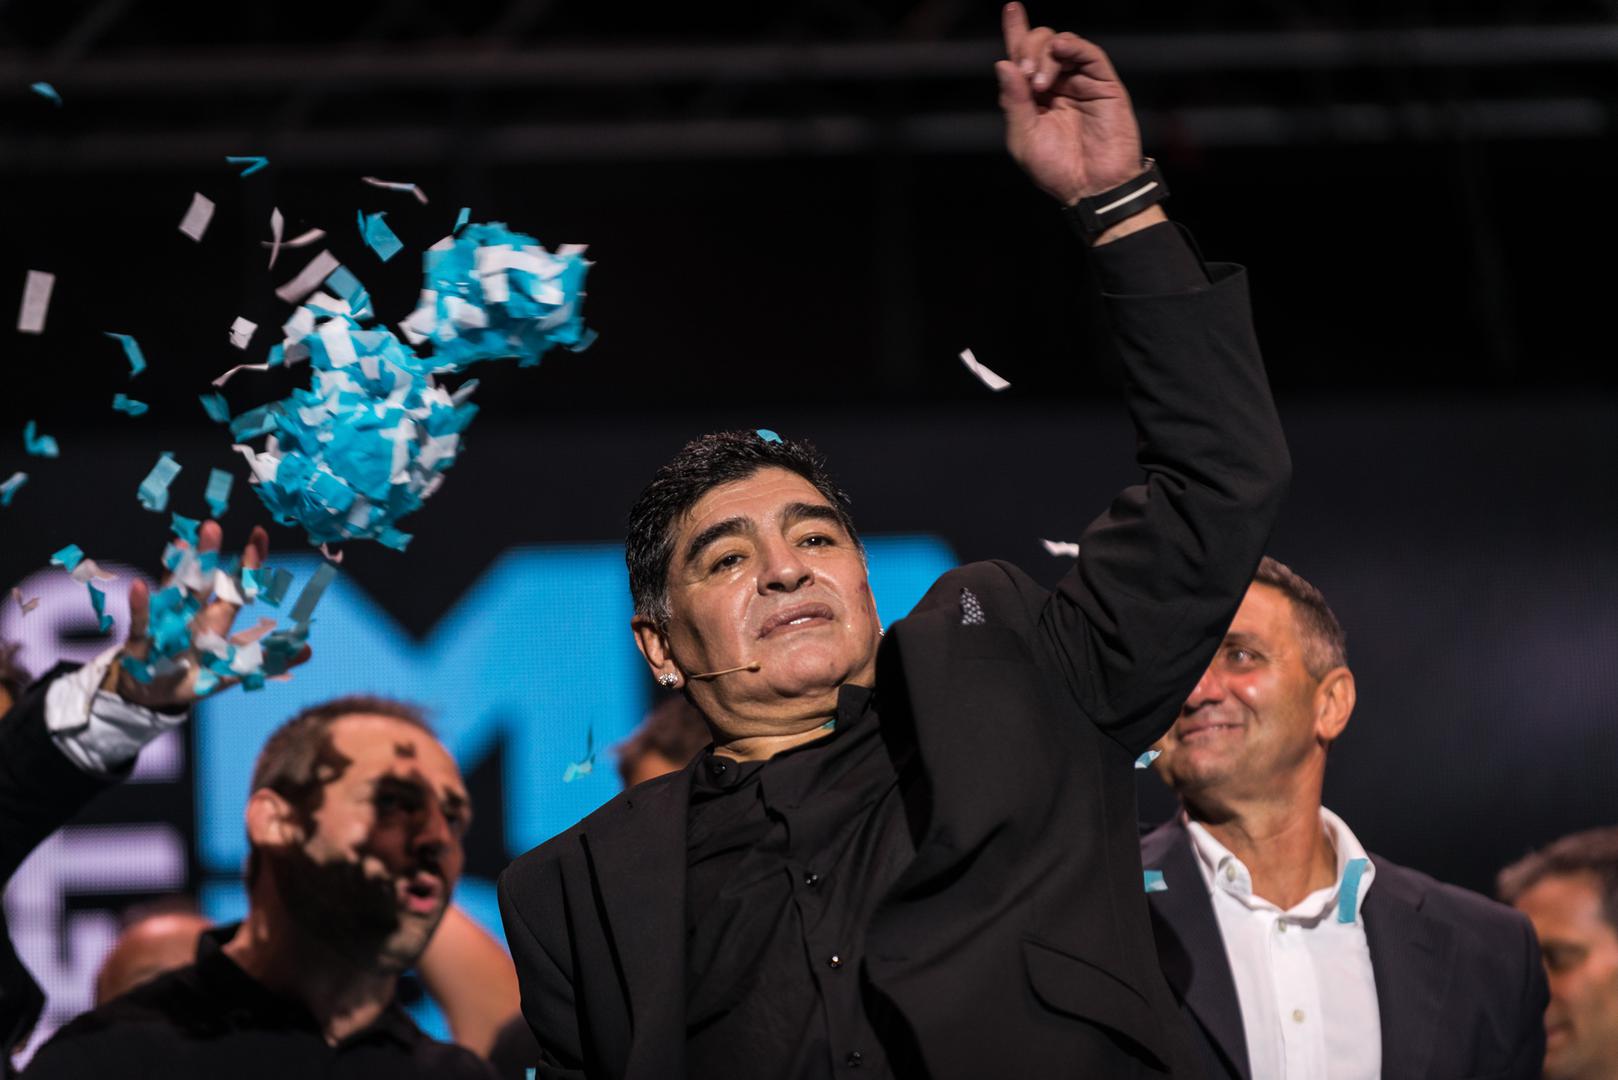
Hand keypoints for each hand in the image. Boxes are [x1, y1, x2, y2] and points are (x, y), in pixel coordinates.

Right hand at [107, 520, 309, 707]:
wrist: (156, 693)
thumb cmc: (197, 676)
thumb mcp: (234, 671)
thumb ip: (268, 660)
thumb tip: (309, 650)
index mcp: (218, 618)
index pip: (237, 586)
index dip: (249, 564)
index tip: (259, 534)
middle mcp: (193, 613)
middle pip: (202, 580)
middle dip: (207, 555)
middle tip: (212, 526)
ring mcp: (167, 623)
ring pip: (174, 592)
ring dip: (178, 570)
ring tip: (182, 544)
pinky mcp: (143, 641)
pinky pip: (142, 622)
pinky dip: (141, 606)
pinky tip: (141, 586)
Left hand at [995, 3, 1145, 206]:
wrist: (1092, 188)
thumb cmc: (1057, 170)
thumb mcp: (1024, 138)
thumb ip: (1014, 101)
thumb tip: (1003, 65)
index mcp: (1036, 97)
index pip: (1023, 57)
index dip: (1016, 31)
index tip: (1011, 8)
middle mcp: (1058, 84)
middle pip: (1041, 43)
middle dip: (1027, 49)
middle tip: (1025, 74)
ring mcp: (1082, 82)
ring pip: (1062, 43)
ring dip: (1045, 52)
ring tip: (1039, 82)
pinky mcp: (1104, 84)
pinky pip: (1089, 53)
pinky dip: (1072, 45)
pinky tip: (1060, 50)